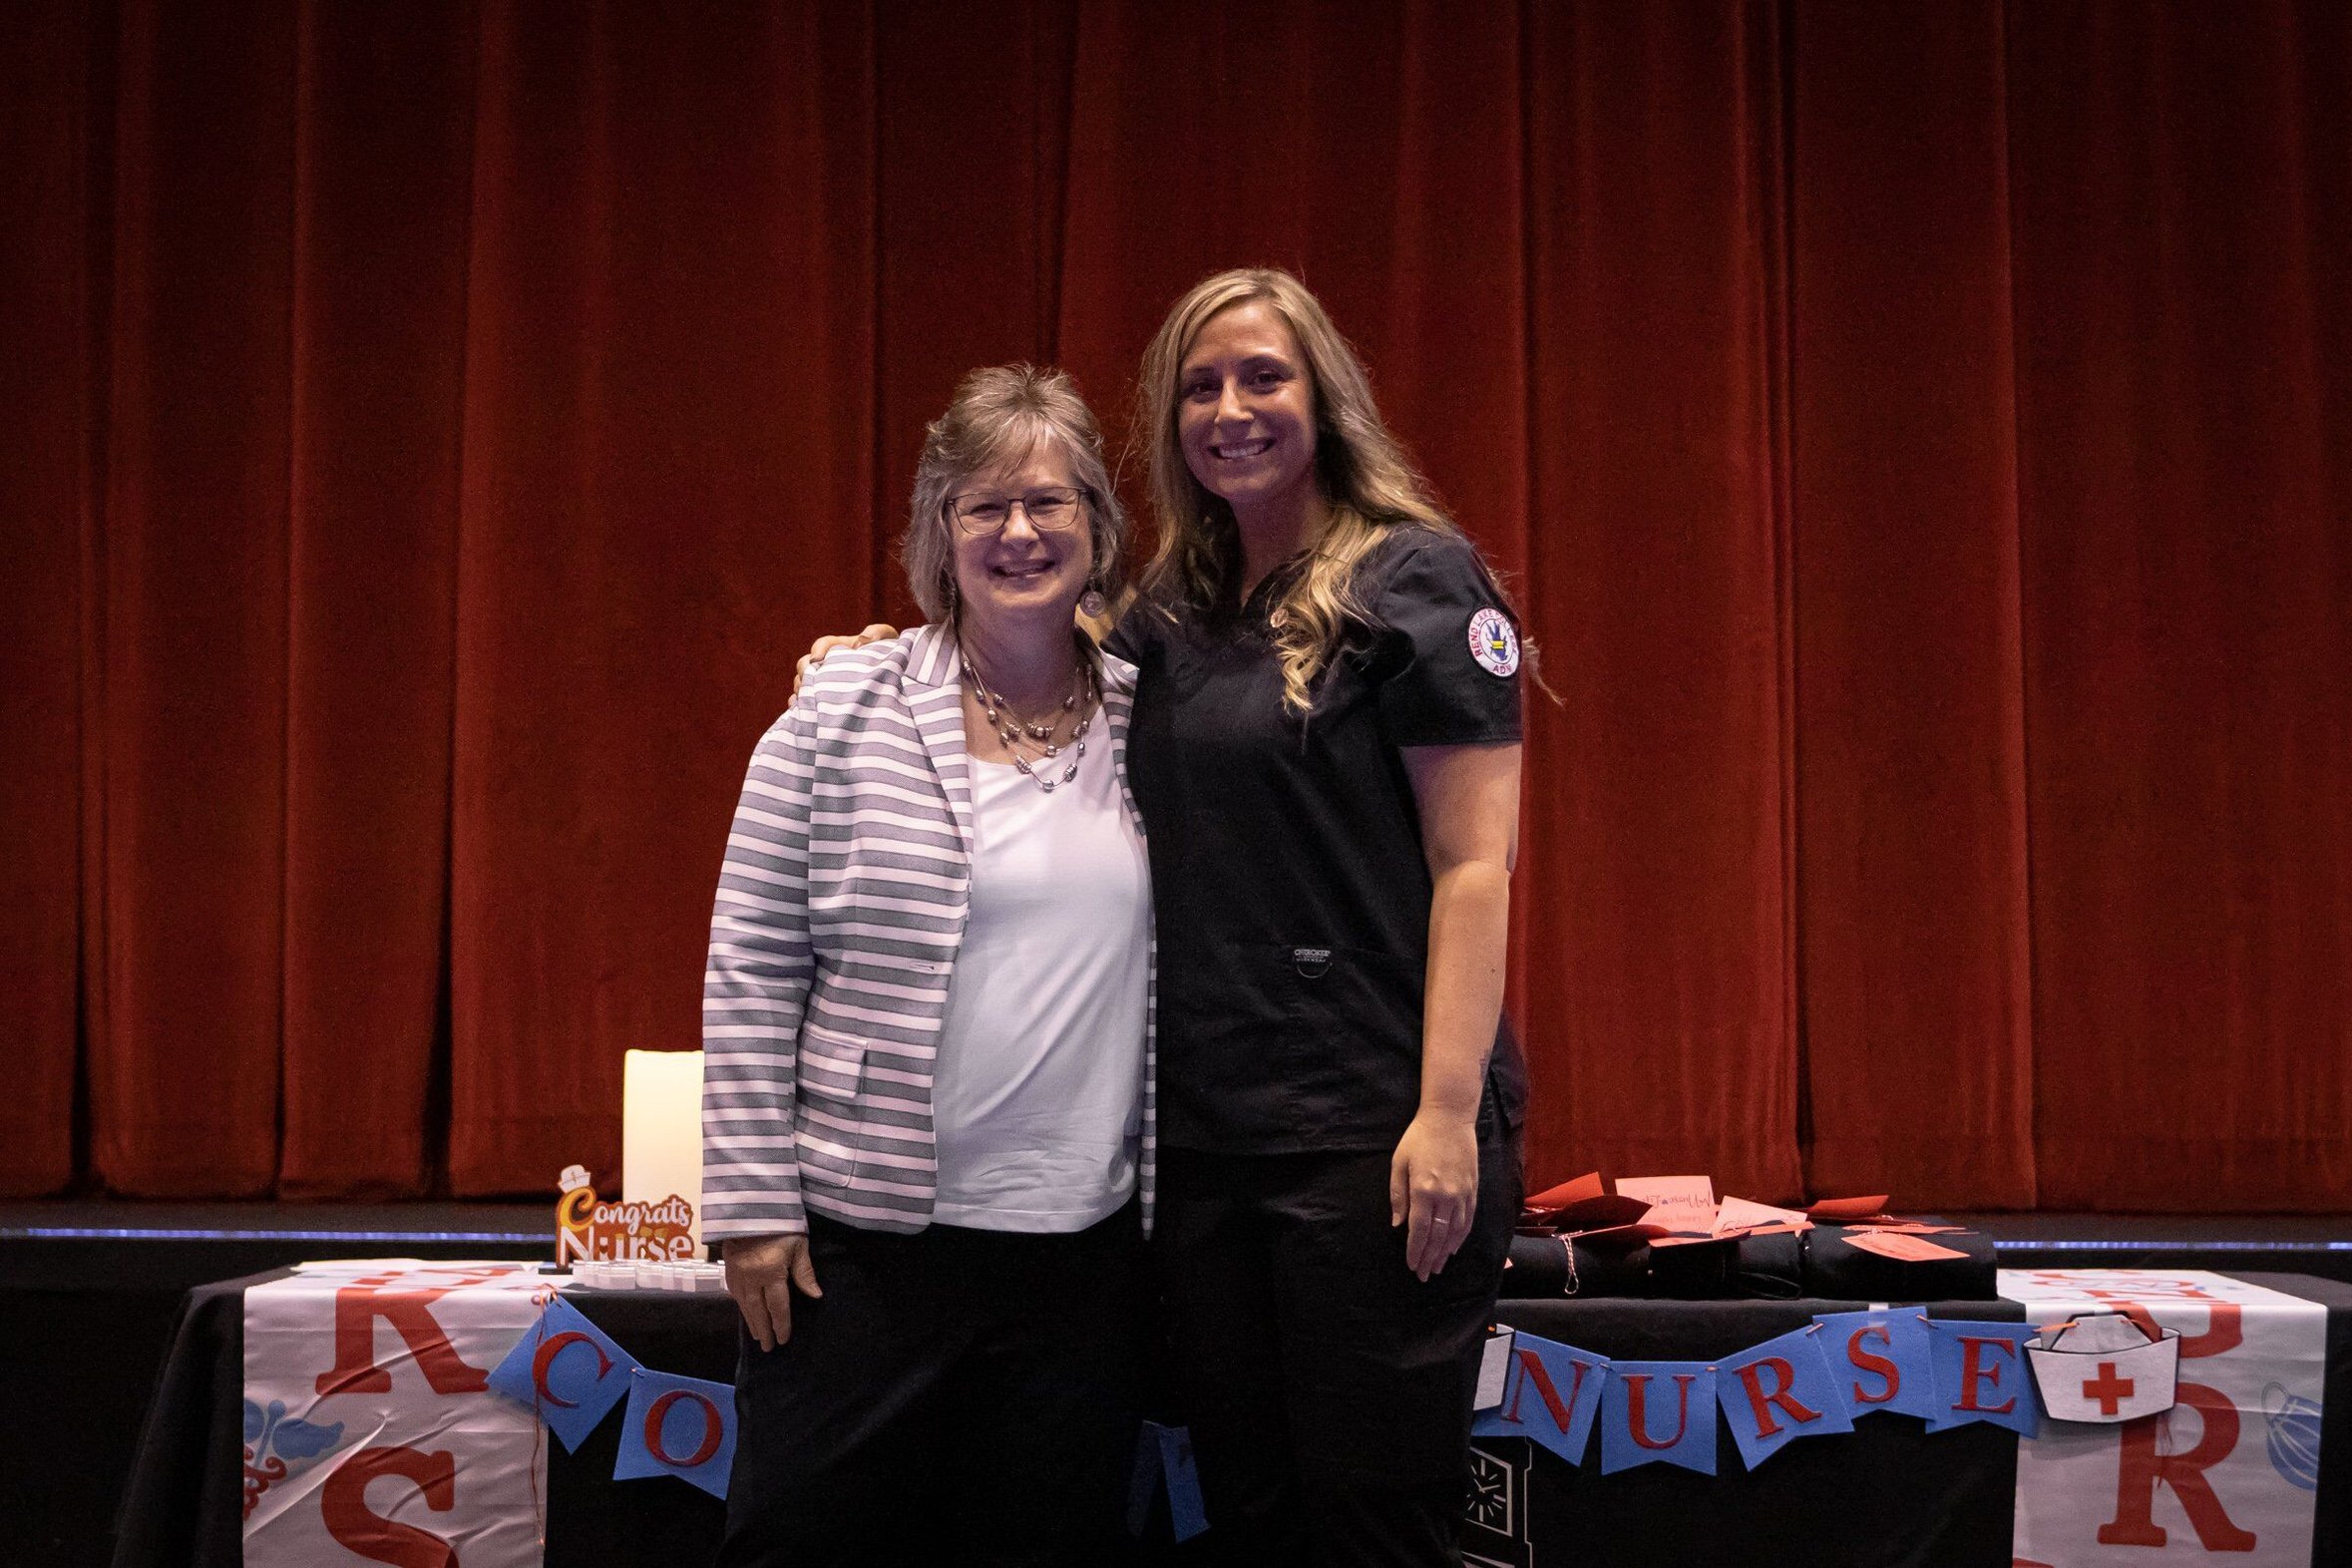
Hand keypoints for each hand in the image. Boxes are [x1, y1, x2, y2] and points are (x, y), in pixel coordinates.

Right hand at [721, 1233, 821, 1350]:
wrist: (750, 1205)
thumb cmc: (780, 1224)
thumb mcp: (798, 1245)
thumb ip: (804, 1272)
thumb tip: (816, 1296)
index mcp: (770, 1272)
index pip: (777, 1306)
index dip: (781, 1325)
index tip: (783, 1339)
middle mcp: (751, 1278)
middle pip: (758, 1310)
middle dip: (764, 1330)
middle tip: (768, 1347)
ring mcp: (736, 1273)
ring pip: (744, 1305)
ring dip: (751, 1321)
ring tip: (756, 1335)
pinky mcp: (727, 1268)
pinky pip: (733, 1293)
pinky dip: (740, 1306)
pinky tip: (745, 1312)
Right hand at [792, 624, 897, 699]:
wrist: (898, 681)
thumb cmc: (891, 656)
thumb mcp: (889, 640)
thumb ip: (878, 632)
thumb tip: (861, 641)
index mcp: (840, 647)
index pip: (822, 645)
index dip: (817, 650)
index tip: (818, 659)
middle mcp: (828, 665)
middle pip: (804, 666)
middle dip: (804, 673)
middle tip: (810, 684)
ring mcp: (824, 683)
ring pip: (802, 685)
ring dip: (803, 691)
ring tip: (808, 700)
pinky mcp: (824, 702)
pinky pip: (805, 704)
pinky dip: (801, 707)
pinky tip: (805, 714)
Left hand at [1390, 1110, 1479, 1280]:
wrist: (1449, 1118)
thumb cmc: (1419, 1138)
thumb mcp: (1399, 1163)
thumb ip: (1398, 1196)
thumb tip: (1398, 1225)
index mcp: (1424, 1190)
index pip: (1420, 1230)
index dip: (1415, 1250)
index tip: (1412, 1265)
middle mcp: (1446, 1196)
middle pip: (1438, 1236)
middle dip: (1429, 1258)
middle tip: (1423, 1275)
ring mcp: (1462, 1194)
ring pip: (1455, 1232)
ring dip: (1446, 1253)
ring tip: (1437, 1267)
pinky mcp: (1473, 1190)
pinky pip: (1468, 1220)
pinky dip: (1461, 1237)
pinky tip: (1453, 1247)